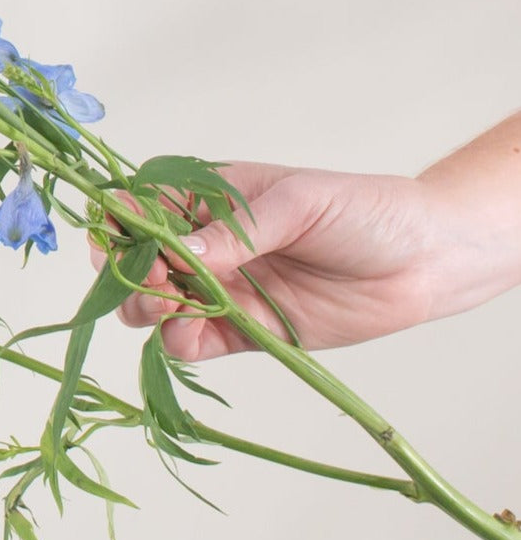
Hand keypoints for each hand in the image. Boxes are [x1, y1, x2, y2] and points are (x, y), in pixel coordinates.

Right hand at [97, 163, 449, 361]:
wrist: (425, 260)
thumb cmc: (364, 211)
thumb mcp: (297, 204)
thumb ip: (236, 233)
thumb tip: (178, 254)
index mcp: (210, 198)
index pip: (142, 207)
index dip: (119, 224)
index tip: (114, 240)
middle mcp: (206, 245)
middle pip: (139, 261)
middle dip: (130, 272)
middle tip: (156, 283)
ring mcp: (222, 288)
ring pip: (156, 304)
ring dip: (147, 307)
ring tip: (167, 307)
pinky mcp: (243, 330)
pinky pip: (192, 341)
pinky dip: (177, 341)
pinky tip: (187, 333)